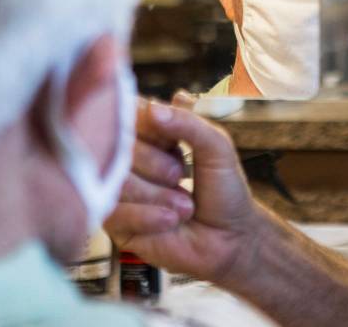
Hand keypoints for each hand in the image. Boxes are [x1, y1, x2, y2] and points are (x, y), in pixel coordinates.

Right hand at [105, 98, 259, 284]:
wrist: (230, 239)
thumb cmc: (224, 189)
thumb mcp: (217, 147)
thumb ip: (188, 123)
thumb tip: (152, 109)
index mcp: (150, 133)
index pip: (127, 113)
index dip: (148, 126)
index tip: (170, 141)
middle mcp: (129, 159)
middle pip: (118, 146)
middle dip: (156, 163)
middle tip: (179, 175)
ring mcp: (119, 190)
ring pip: (117, 180)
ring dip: (158, 194)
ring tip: (183, 205)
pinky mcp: (116, 223)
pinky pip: (116, 212)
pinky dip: (149, 216)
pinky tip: (170, 220)